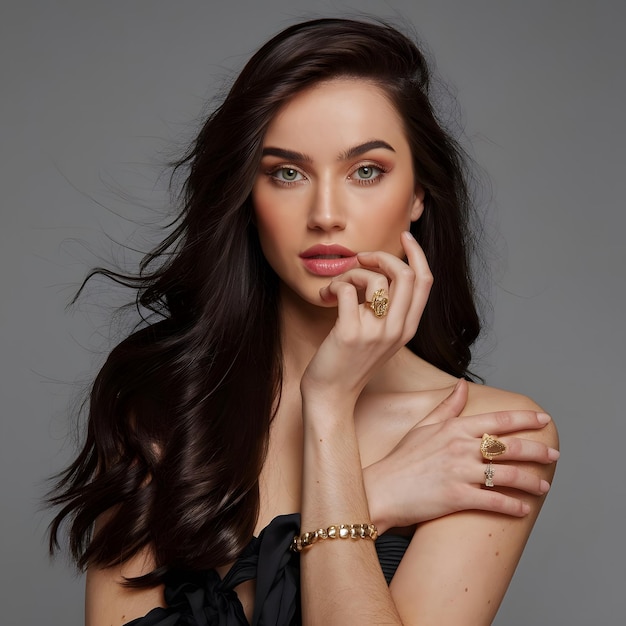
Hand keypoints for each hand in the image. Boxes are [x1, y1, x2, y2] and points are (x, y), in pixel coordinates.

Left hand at [301, 231, 431, 407]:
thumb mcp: (380, 336)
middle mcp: (398, 329)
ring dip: (351, 273)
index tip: (403, 237)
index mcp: (408, 328)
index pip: (425, 281)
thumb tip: (382, 272)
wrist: (332, 394)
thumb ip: (388, 309)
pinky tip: (326, 296)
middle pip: (406, 274)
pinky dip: (334, 285)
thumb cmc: (350, 361)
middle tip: (360, 259)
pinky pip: (348, 289)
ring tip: (337, 287)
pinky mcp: (351, 333)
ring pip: (375, 279)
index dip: (417, 253)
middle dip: (381, 256)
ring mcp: (376, 333)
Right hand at [362, 379, 558, 531]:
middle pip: (510, 447)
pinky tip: (523, 509)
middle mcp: (460, 447)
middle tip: (555, 455)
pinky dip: (512, 506)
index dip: (525, 419)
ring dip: (531, 482)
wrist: (382, 489)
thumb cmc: (402, 458)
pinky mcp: (456, 497)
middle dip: (537, 451)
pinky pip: (493, 502)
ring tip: (544, 487)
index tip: (544, 419)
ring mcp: (459, 472)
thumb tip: (463, 384)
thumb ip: (447, 406)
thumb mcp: (424, 426)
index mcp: (454, 428)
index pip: (498, 420)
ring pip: (507, 475)